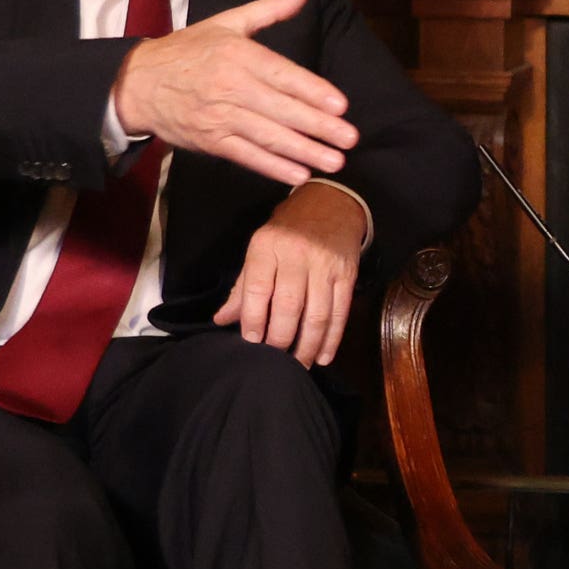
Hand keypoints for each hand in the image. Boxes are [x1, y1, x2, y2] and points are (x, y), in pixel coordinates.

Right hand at [111, 0, 355, 187]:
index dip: (313, 91)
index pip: (283, 75)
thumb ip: (267, 10)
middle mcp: (231, 87)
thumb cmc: (187, 50)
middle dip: (318, 126)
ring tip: (334, 161)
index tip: (341, 105)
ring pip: (268, 137)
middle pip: (281, 110)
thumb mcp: (225, 22)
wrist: (137, 83)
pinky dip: (272, 167)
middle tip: (349, 138)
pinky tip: (299, 174)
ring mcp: (220, 117)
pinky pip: (247, 156)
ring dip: (304, 151)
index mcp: (238, 55)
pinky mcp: (211, 142)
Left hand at [213, 183, 370, 366]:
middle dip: (280, 339)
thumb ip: (242, 286)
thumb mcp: (260, 248)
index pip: (257, 289)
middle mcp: (296, 253)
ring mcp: (325, 264)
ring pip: (316, 314)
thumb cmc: (288, 229)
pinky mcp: (347, 273)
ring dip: (307, 346)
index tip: (251, 342)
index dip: (252, 320)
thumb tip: (221, 320)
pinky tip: (323, 356)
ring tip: (297, 366)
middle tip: (274, 360)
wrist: (331, 202)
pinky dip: (332, 339)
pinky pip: (340, 312)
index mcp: (267, 245)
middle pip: (287, 306)